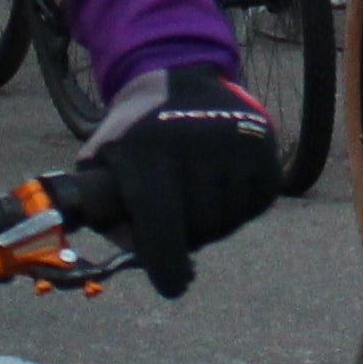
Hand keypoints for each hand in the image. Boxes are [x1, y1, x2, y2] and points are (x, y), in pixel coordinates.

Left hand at [84, 66, 277, 297]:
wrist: (177, 77)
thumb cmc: (132, 135)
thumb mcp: (100, 165)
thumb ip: (107, 216)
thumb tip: (138, 262)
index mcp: (146, 153)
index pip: (162, 227)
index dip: (167, 267)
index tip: (173, 286)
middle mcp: (193, 144)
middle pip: (199, 229)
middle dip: (186, 235)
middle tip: (175, 217)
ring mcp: (232, 141)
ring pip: (229, 219)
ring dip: (212, 222)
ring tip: (195, 193)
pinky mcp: (262, 142)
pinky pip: (256, 202)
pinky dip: (239, 205)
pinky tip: (221, 182)